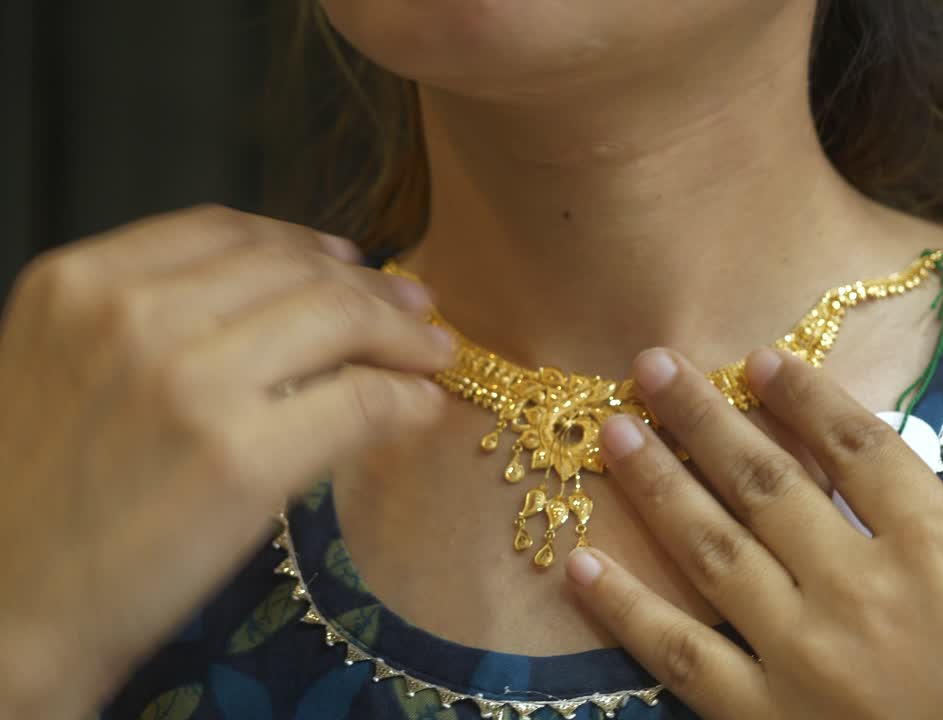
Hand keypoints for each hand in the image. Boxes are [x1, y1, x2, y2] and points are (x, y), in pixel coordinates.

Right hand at [0, 206, 454, 717]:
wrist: (6, 610)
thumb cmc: (39, 495)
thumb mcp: (65, 367)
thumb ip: (151, 317)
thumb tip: (292, 290)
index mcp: (81, 282)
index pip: (228, 230)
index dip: (306, 243)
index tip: (352, 264)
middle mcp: (133, 315)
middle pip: (295, 268)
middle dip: (371, 286)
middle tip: (415, 307)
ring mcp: (191, 382)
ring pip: (341, 318)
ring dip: (403, 332)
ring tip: (431, 352)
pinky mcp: (242, 458)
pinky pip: (361, 399)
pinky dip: (406, 398)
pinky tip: (419, 408)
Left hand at [566, 347, 942, 718]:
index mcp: (938, 550)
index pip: (857, 448)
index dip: (805, 396)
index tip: (759, 358)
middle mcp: (856, 586)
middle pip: (766, 481)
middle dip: (705, 417)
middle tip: (654, 365)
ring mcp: (802, 655)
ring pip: (713, 549)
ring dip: (657, 485)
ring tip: (615, 432)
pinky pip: (680, 657)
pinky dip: (624, 609)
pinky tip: (579, 566)